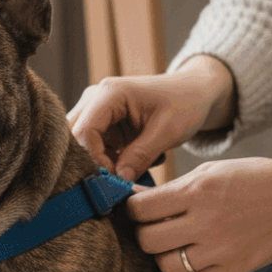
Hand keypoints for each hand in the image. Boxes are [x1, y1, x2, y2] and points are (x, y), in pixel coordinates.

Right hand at [67, 55, 235, 180]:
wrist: (195, 92)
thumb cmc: (185, 103)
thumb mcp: (167, 131)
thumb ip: (140, 156)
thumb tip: (118, 180)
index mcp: (110, 93)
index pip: (83, 131)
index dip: (94, 158)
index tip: (115, 177)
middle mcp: (96, 98)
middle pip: (75, 137)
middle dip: (94, 161)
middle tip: (117, 177)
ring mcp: (97, 108)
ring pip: (83, 143)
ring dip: (104, 160)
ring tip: (133, 165)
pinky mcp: (103, 121)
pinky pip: (95, 145)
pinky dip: (111, 158)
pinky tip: (135, 158)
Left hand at [127, 156, 271, 271]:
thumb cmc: (251, 179)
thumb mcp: (209, 171)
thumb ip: (172, 188)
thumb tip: (135, 198)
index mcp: (197, 191)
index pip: (141, 209)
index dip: (133, 208)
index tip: (138, 208)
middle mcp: (206, 222)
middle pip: (148, 240)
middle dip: (144, 233)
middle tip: (153, 227)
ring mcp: (220, 250)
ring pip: (166, 266)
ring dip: (163, 255)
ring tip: (173, 244)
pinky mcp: (233, 270)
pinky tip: (193, 258)